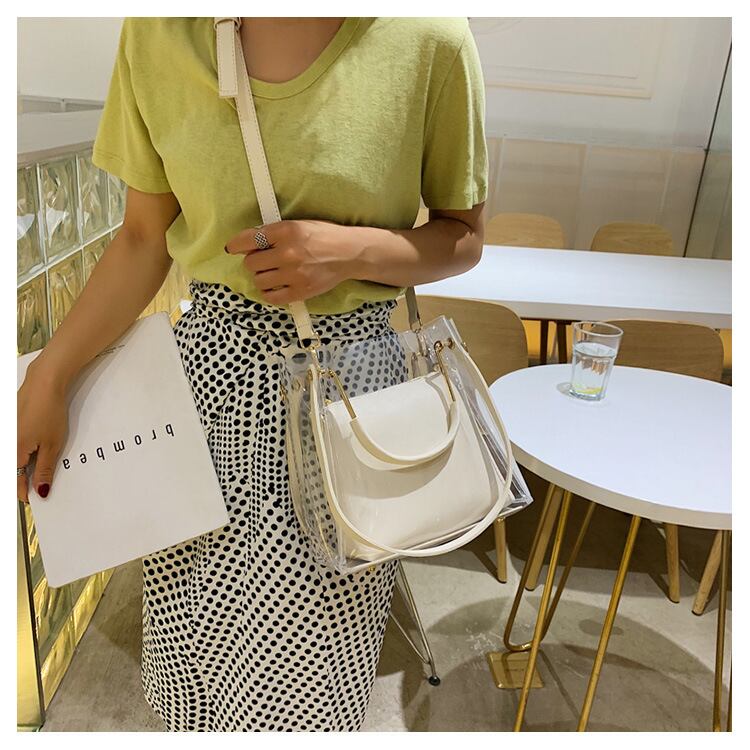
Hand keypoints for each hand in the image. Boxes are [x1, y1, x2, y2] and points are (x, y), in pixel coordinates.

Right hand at [17, 364, 69, 502]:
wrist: (44, 384)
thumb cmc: (49, 411)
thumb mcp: (53, 445)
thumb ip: (45, 469)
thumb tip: (40, 490)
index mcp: (14, 451)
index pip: (15, 480)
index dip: (23, 492)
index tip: (33, 499)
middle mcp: (5, 443)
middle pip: (11, 469)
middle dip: (22, 480)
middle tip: (36, 486)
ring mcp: (6, 433)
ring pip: (12, 457)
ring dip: (22, 466)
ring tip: (37, 470)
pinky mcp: (9, 425)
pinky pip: (12, 445)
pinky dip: (21, 452)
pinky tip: (33, 452)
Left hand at [224, 219, 355, 304]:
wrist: (349, 254)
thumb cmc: (324, 237)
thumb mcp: (298, 225)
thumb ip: (274, 233)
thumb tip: (248, 244)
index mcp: (286, 231)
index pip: (249, 239)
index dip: (236, 245)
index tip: (232, 248)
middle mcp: (288, 253)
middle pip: (251, 263)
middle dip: (254, 262)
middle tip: (264, 261)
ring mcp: (294, 274)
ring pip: (259, 281)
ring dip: (262, 277)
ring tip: (273, 273)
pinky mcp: (301, 291)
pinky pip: (272, 297)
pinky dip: (269, 293)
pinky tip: (275, 286)